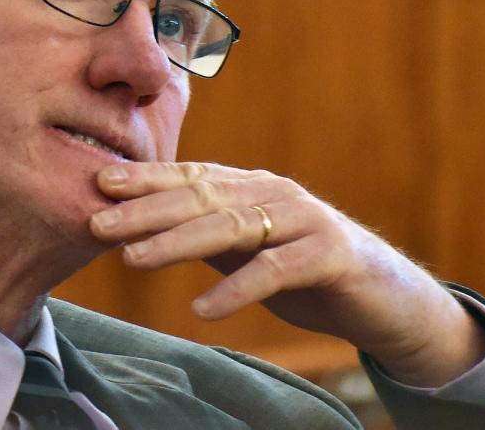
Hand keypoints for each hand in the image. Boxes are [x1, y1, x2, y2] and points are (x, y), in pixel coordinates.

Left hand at [89, 161, 484, 386]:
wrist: (387, 297)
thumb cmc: (307, 269)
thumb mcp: (248, 249)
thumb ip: (206, 234)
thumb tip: (142, 230)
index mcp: (252, 188)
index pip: (190, 177)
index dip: (145, 179)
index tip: (98, 183)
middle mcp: (274, 194)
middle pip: (202, 198)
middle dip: (146, 210)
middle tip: (98, 222)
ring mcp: (304, 220)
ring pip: (231, 226)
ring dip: (177, 242)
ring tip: (133, 259)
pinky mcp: (329, 255)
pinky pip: (276, 270)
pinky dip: (237, 287)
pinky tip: (202, 307)